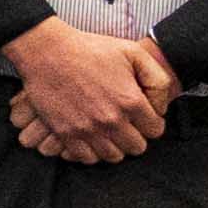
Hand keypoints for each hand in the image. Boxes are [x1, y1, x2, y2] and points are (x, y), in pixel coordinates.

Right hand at [3, 17, 174, 163]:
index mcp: (131, 101)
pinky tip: (91, 137)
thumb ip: (158, 79)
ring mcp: (87, 129)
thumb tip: (160, 106)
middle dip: (135, 136)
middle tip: (127, 124)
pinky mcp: (65, 133)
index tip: (143, 116)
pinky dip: (91, 151)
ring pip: (113, 156)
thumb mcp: (134, 53)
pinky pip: (86, 158)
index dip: (152, 122)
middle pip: (136, 147)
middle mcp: (111, 120)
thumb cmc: (90, 49)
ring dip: (115, 146)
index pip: (155, 130)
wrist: (47, 52)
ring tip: (110, 132)